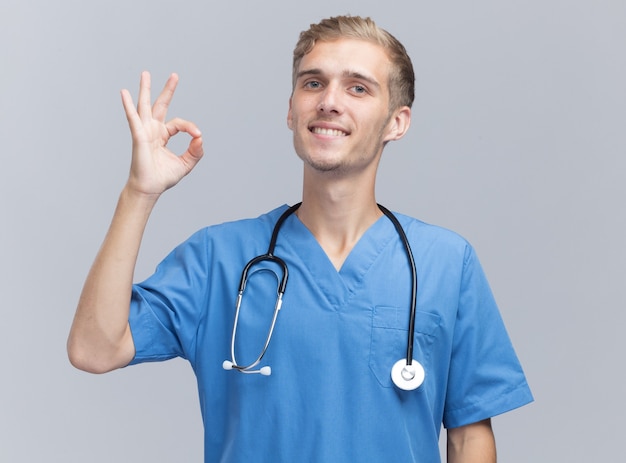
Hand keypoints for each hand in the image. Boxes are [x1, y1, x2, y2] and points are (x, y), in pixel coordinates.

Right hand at [120, 71, 203, 195]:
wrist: (150, 188)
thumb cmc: (163, 177)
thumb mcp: (186, 163)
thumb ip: (195, 151)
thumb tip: (201, 137)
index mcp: (163, 135)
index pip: (179, 124)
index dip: (190, 127)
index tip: (198, 135)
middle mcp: (153, 130)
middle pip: (160, 105)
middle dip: (167, 90)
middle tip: (175, 75)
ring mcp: (144, 131)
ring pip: (145, 106)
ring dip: (145, 89)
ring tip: (145, 74)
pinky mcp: (138, 136)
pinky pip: (133, 118)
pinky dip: (128, 106)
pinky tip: (123, 93)